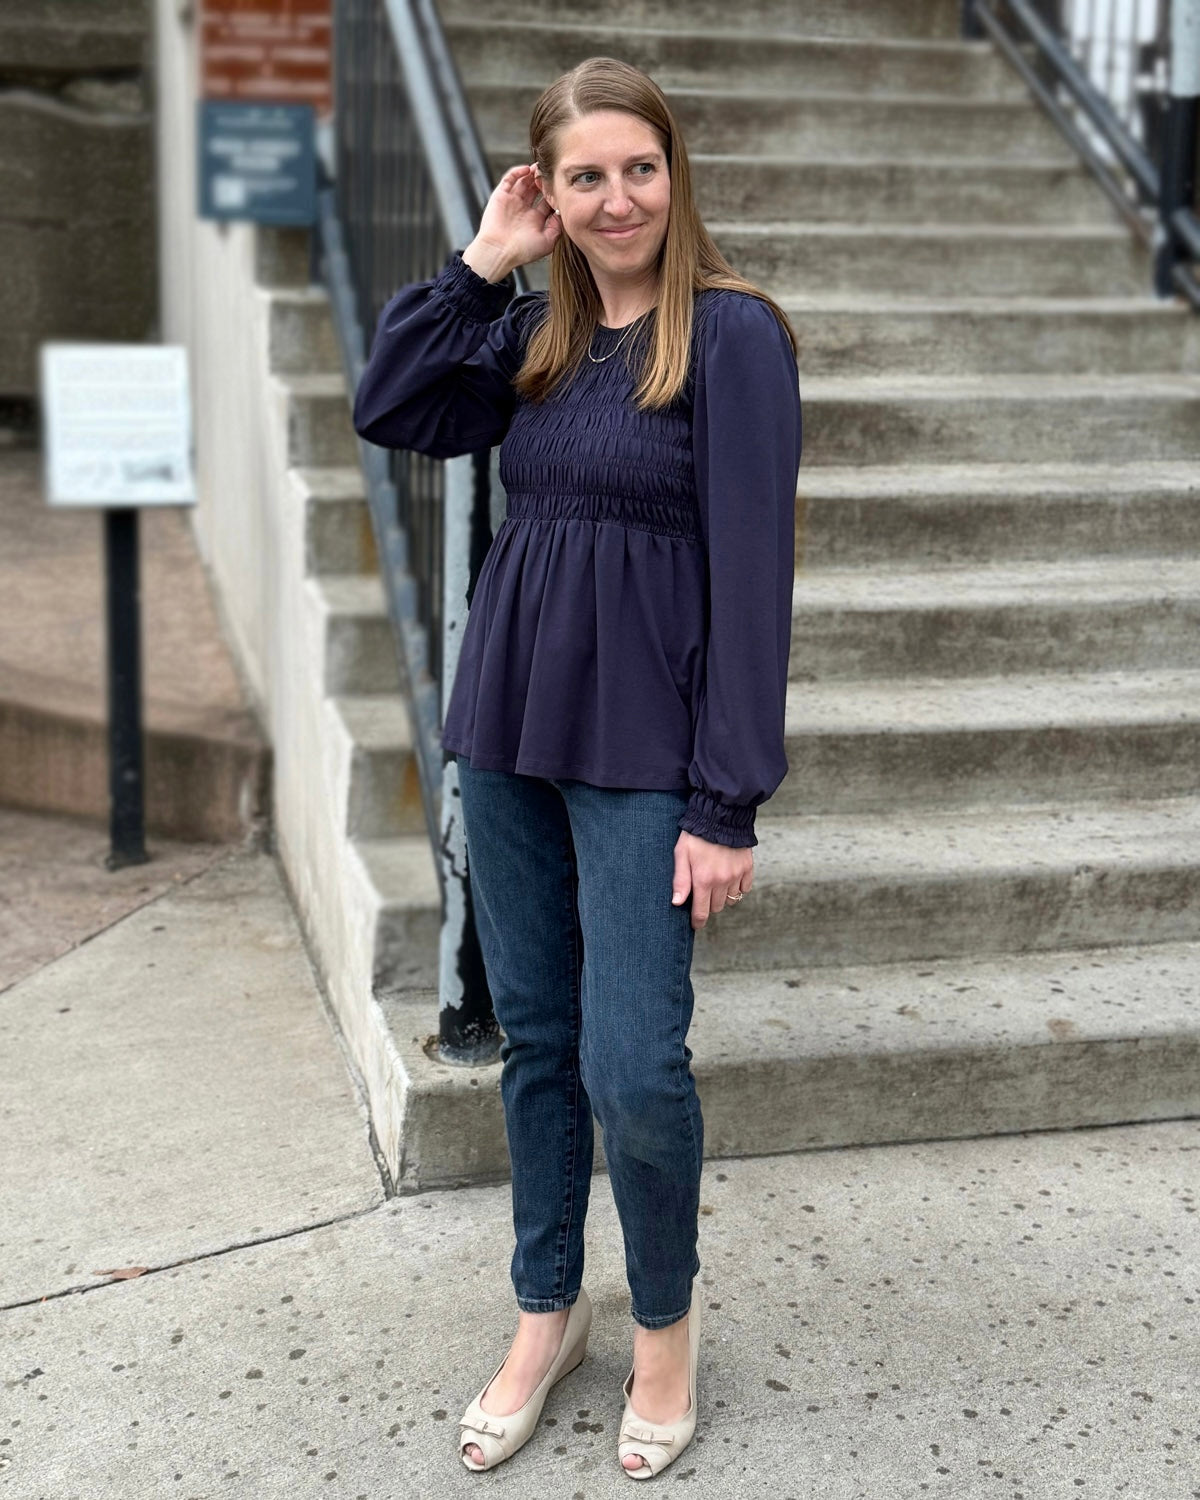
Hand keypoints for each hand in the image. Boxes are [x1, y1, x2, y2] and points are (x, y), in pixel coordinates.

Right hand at [469, 163, 562, 278]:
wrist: (499, 252)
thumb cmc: (522, 251)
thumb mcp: (547, 242)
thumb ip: (557, 227)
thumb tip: (562, 212)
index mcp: (535, 220)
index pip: (547, 201)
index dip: (553, 193)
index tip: (561, 186)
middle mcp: (524, 210)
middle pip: (536, 189)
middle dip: (543, 181)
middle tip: (551, 172)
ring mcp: (512, 202)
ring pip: (524, 181)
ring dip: (532, 173)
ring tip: (540, 167)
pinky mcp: (500, 196)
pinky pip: (509, 179)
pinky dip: (517, 172)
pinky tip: (527, 169)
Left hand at [671, 831, 753, 930]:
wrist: (720, 816)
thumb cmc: (696, 835)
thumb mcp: (681, 855)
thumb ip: (680, 880)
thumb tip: (677, 903)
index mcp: (703, 880)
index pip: (702, 912)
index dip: (698, 921)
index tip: (696, 923)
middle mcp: (722, 881)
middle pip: (716, 907)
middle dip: (708, 904)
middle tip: (703, 892)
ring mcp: (736, 875)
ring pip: (731, 899)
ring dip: (723, 895)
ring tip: (716, 882)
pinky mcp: (747, 867)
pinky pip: (745, 888)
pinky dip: (738, 887)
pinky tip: (730, 878)